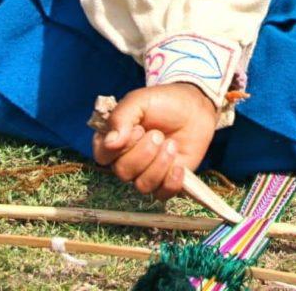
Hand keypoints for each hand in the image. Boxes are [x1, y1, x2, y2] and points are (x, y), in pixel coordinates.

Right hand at [91, 83, 217, 200]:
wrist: (194, 107)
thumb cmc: (163, 102)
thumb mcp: (139, 101)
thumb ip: (121, 117)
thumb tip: (110, 142)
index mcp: (113, 140)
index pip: (102, 156)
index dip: (119, 148)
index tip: (137, 130)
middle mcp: (126, 160)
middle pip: (123, 172)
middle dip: (144, 152)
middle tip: (158, 134)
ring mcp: (146, 172)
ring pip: (142, 185)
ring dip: (160, 164)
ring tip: (171, 144)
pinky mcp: (166, 181)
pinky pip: (162, 194)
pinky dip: (172, 181)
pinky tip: (179, 164)